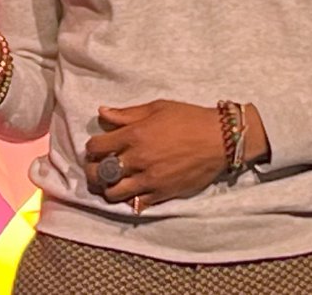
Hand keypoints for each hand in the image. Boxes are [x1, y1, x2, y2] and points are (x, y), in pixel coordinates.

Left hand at [82, 100, 227, 211]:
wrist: (219, 139)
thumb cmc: (188, 119)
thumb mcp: (156, 108)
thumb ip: (126, 114)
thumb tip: (102, 112)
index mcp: (133, 135)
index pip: (96, 148)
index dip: (92, 148)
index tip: (96, 148)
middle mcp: (138, 159)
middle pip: (99, 174)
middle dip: (93, 172)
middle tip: (97, 169)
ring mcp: (150, 179)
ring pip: (114, 193)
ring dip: (108, 188)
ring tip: (112, 182)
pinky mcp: (163, 193)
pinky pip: (137, 204)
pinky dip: (130, 200)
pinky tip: (132, 191)